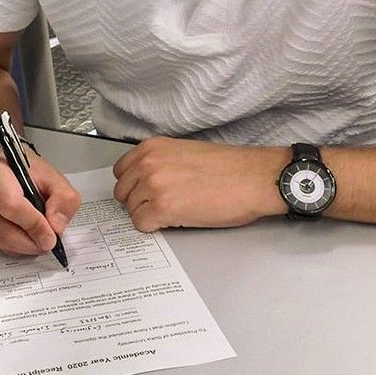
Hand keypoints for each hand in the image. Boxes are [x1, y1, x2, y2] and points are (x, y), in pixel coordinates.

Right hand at [0, 149, 80, 255]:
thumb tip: (55, 226)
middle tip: (48, 243)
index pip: (10, 205)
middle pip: (3, 230)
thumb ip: (63, 200)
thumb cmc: (28, 173)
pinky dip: (13, 247)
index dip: (33, 225)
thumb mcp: (54, 178)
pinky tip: (23, 234)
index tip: (51, 237)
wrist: (7, 169)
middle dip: (30, 242)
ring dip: (24, 247)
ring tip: (38, 238)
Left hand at [112, 137, 288, 230]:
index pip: (121, 172)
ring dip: (149, 215)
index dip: (134, 186)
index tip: (144, 192)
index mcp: (152, 148)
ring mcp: (153, 186)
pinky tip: (175, 220)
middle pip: (123, 193)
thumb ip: (159, 162)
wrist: (254, 178)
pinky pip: (142, 225)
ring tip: (175, 211)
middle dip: (139, 202)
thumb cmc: (229, 168)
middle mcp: (148, 164)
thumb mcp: (184, 152)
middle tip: (161, 206)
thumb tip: (144, 180)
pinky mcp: (162, 208)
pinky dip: (155, 227)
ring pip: (132, 210)